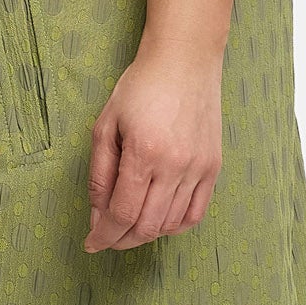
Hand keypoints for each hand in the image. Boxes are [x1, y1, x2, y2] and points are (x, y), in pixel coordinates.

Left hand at [84, 43, 223, 252]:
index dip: (104, 235)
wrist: (184, 61)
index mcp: (144, 153)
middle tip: (107, 238)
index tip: (92, 243)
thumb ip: (100, 174)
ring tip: (129, 228)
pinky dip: (175, 226)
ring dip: (146, 234)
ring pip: (171, 224)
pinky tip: (159, 220)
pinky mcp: (213, 167)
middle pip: (147, 225)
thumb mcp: (106, 125)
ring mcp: (198, 168)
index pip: (122, 213)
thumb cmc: (140, 87)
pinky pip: (196, 213)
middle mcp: (175, 165)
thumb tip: (97, 215)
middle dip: (122, 240)